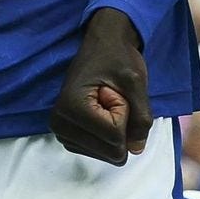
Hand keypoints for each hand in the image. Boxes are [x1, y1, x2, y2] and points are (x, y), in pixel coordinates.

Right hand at [50, 8, 151, 164]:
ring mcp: (61, 133)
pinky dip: (108, 135)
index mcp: (71, 108)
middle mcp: (59, 125)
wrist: (102, 45)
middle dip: (121, 125)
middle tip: (112, 97)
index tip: (115, 90)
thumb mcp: (135, 82)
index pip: (115, 136)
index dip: (126, 113)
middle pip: (109, 150)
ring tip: (107, 102)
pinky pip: (99, 150)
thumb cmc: (117, 58)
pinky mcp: (68, 137)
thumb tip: (137, 149)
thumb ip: (141, 116)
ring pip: (106, 153)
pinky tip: (102, 112)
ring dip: (115, 129)